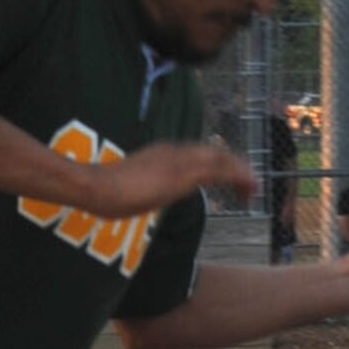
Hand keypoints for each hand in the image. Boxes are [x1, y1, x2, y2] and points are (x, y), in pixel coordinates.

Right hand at [61, 141, 255, 217]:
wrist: (94, 186)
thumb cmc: (102, 192)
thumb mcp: (128, 189)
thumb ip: (145, 189)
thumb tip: (148, 197)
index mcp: (163, 153)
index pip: (199, 156)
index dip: (217, 166)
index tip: (227, 181)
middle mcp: (175, 151)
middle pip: (215, 155)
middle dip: (235, 169)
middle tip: (249, 187)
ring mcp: (180, 159)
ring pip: (222, 160)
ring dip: (242, 173)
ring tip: (254, 189)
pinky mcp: (185, 172)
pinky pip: (222, 170)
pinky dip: (240, 176)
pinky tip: (251, 187)